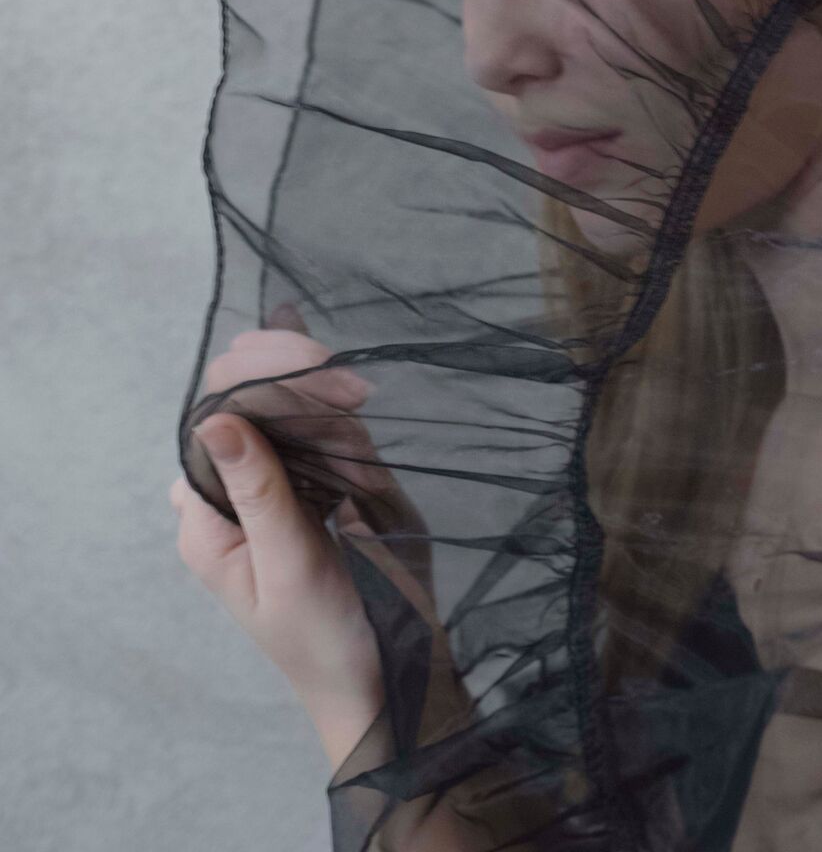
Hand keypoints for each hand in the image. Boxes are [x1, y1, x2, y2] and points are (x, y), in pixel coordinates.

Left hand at [172, 325, 389, 767]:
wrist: (382, 680)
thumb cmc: (325, 640)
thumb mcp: (288, 568)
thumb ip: (258, 491)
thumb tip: (215, 419)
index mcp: (209, 521)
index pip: (211, 421)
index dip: (253, 380)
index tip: (313, 371)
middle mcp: (236, 496)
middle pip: (242, 400)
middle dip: (290, 372)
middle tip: (349, 385)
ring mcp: (280, 487)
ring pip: (285, 405)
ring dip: (321, 387)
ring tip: (358, 394)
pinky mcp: (322, 485)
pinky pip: (321, 428)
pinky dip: (338, 409)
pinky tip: (357, 399)